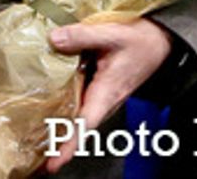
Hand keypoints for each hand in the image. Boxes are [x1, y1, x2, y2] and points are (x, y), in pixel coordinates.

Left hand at [43, 19, 171, 173]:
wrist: (159, 42)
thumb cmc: (140, 41)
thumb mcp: (112, 34)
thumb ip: (82, 36)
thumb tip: (54, 40)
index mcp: (108, 90)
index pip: (86, 123)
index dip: (69, 144)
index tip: (54, 163)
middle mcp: (106, 100)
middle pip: (80, 128)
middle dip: (59, 146)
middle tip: (37, 161)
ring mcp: (104, 98)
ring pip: (80, 120)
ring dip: (61, 134)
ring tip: (39, 147)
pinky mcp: (101, 91)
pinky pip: (82, 107)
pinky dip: (67, 116)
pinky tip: (51, 116)